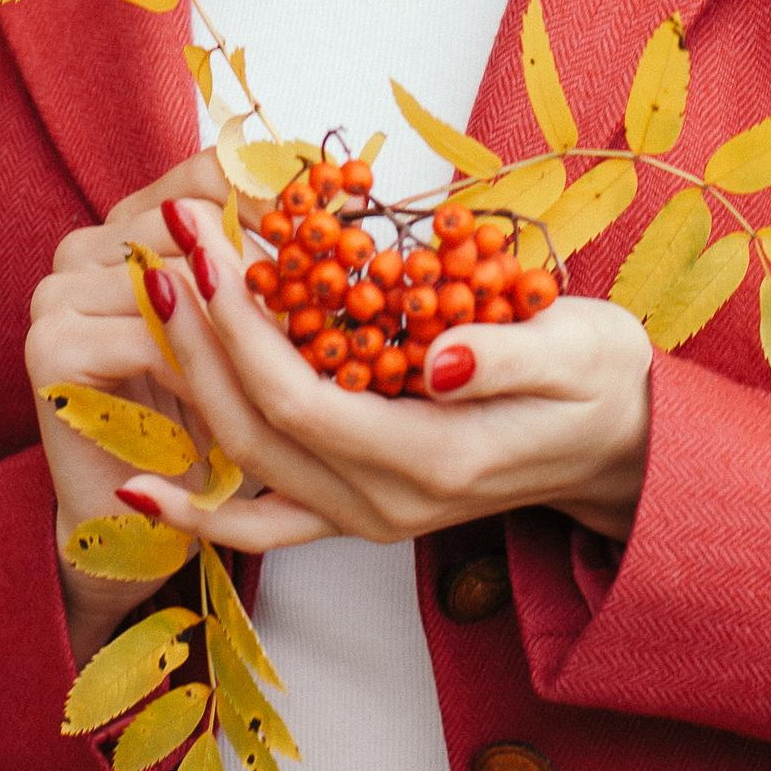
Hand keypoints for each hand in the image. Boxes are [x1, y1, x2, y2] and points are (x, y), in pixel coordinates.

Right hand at [25, 158, 331, 656]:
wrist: (134, 512)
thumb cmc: (203, 416)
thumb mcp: (244, 333)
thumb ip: (270, 268)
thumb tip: (356, 203)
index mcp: (127, 223)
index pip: (206, 173)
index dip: (277, 194)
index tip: (346, 221)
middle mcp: (84, 245)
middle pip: (190, 219)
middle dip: (270, 260)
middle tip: (340, 294)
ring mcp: (57, 293)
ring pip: (175, 279)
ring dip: (245, 320)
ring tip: (309, 354)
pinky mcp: (52, 347)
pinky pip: (148, 340)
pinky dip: (209, 368)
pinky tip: (256, 399)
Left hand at [122, 203, 653, 555]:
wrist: (627, 448)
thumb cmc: (604, 382)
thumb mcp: (578, 349)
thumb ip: (506, 356)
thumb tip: (434, 358)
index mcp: (433, 459)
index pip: (302, 400)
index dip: (242, 328)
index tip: (208, 248)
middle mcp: (388, 504)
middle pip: (257, 429)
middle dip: (199, 337)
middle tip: (164, 250)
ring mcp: (371, 515)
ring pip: (250, 462)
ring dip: (191, 383)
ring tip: (152, 300)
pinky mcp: (363, 507)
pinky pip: (268, 522)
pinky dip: (204, 509)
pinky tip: (144, 486)